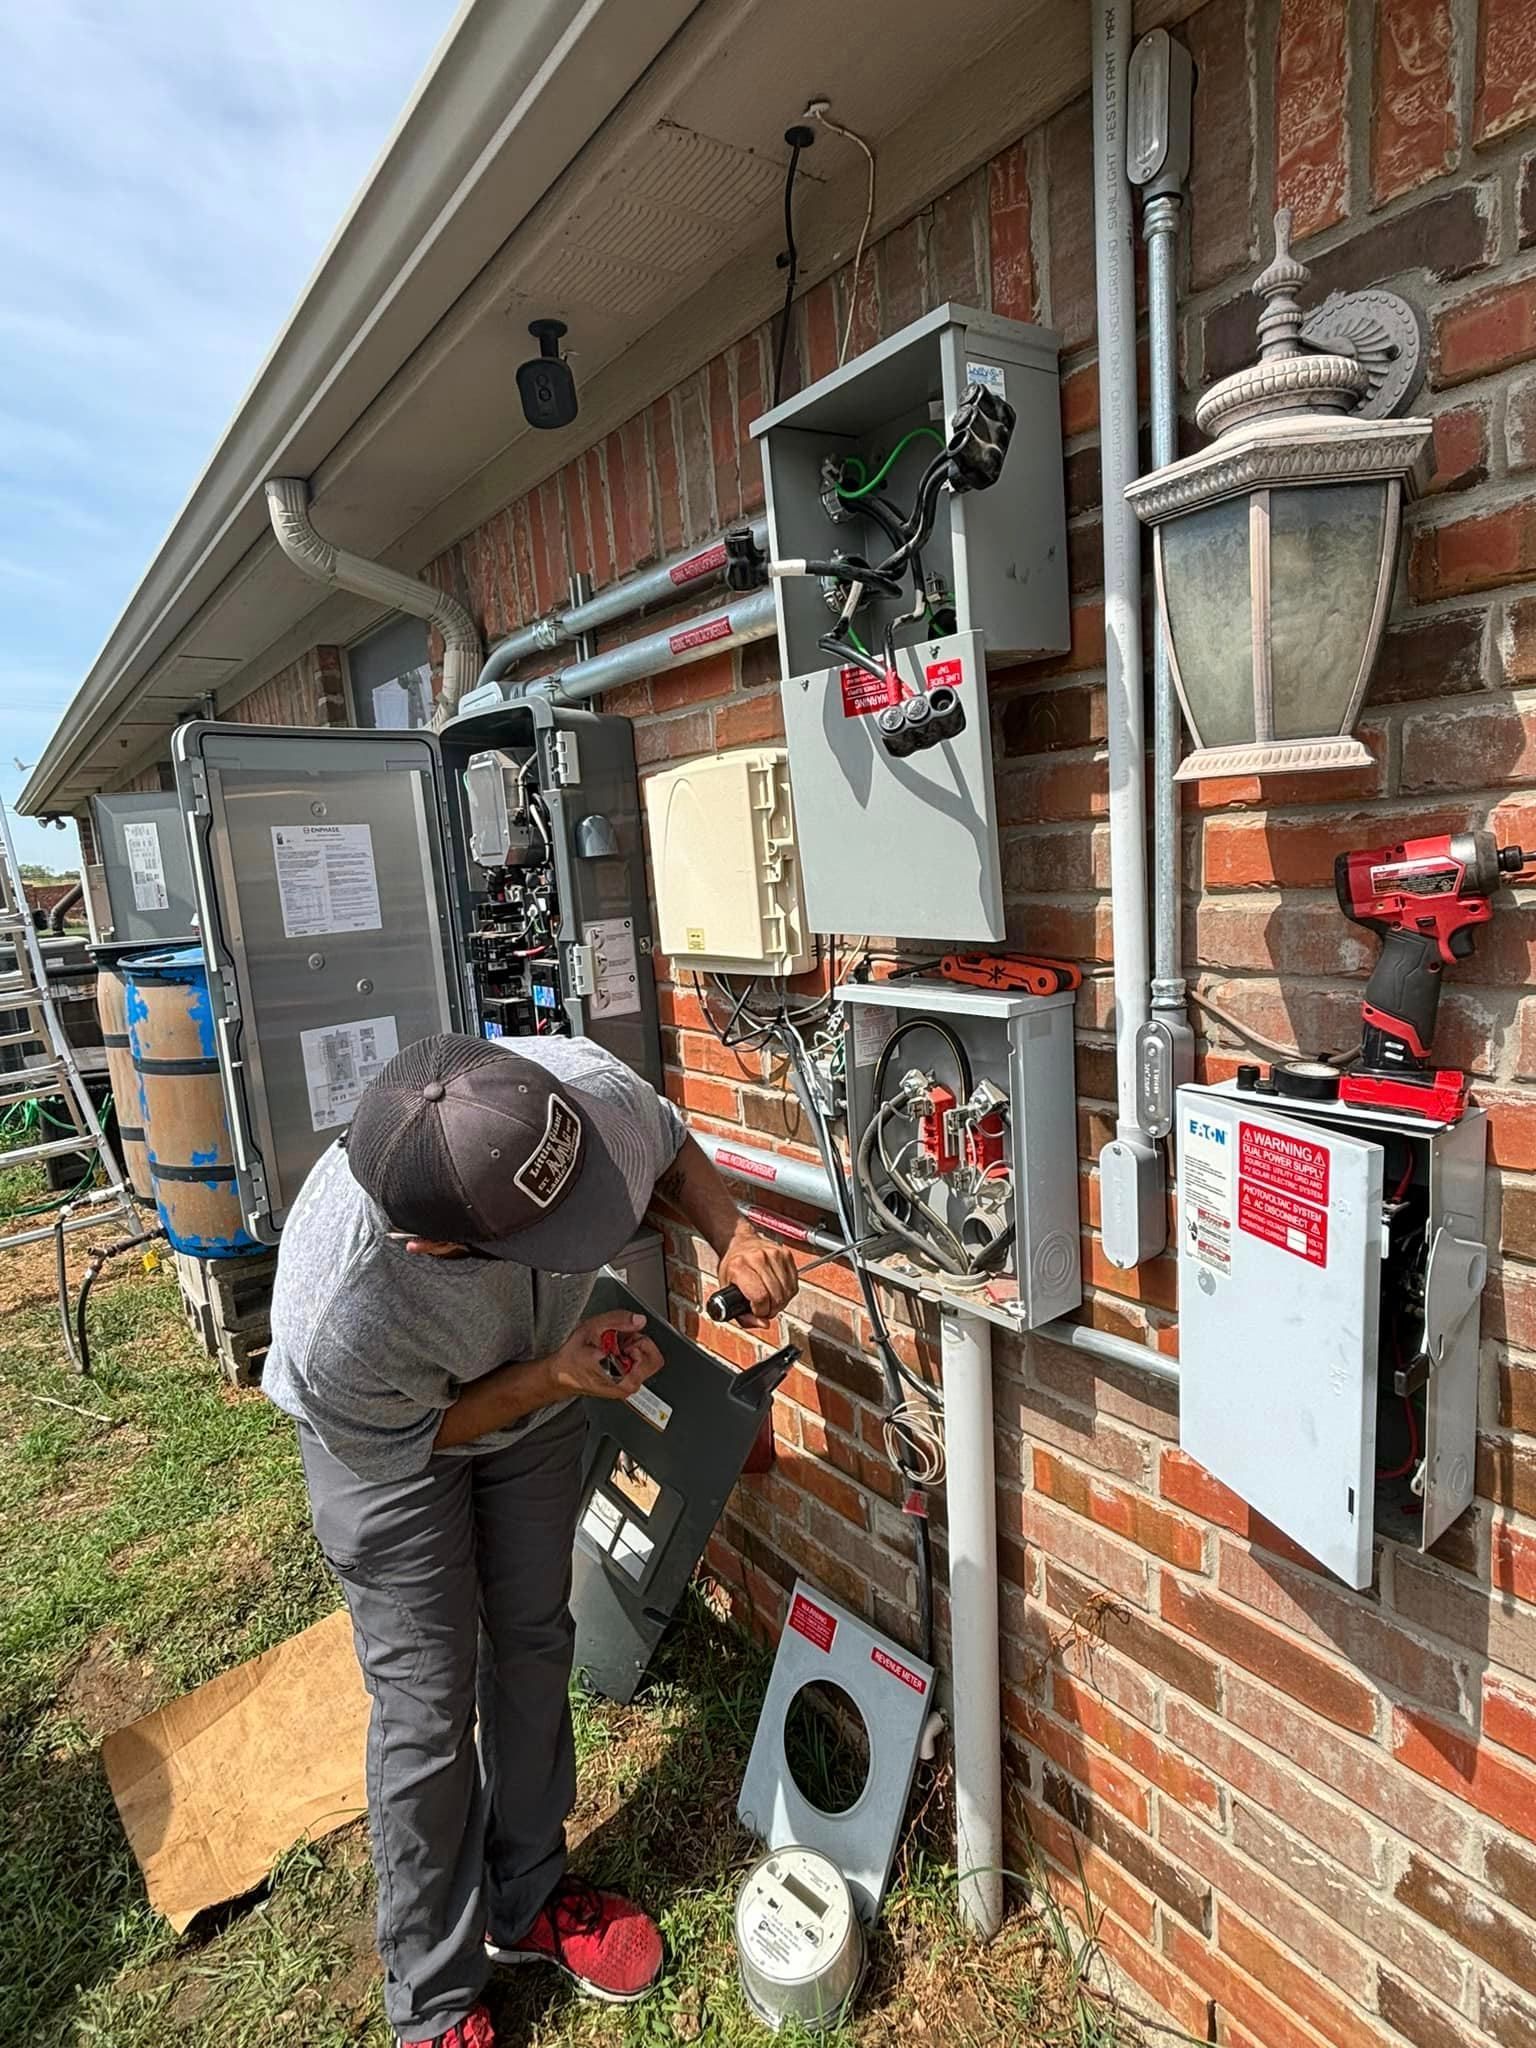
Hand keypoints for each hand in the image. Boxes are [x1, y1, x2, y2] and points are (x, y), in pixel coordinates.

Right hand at [544, 1311, 663, 1401]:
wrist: (560, 1373)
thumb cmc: (571, 1359)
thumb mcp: (591, 1329)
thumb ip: (617, 1320)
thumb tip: (639, 1320)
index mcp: (626, 1381)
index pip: (654, 1358)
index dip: (639, 1342)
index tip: (624, 1340)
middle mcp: (629, 1386)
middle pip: (650, 1356)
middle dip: (634, 1342)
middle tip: (615, 1341)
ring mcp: (627, 1385)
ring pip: (643, 1357)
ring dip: (628, 1345)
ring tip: (609, 1346)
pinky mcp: (623, 1381)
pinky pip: (634, 1362)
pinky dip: (624, 1351)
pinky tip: (609, 1351)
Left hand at [716, 1226, 799, 1328]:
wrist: (741, 1243)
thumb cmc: (733, 1266)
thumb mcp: (727, 1291)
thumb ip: (742, 1315)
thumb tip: (763, 1324)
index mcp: (739, 1266)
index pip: (760, 1297)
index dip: (760, 1310)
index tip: (757, 1310)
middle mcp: (757, 1258)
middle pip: (775, 1296)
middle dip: (771, 1309)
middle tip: (764, 1307)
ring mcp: (774, 1254)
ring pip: (787, 1292)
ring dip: (781, 1302)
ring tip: (771, 1300)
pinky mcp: (786, 1254)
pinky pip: (793, 1284)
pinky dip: (788, 1293)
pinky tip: (778, 1291)